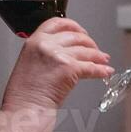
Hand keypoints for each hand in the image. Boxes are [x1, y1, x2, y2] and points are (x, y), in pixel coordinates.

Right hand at [0, 17, 114, 112]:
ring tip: (103, 60)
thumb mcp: (28, 62)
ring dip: (98, 56)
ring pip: (86, 51)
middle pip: (75, 36)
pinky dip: (101, 70)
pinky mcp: (69, 68)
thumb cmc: (24, 93)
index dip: (73, 26)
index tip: (81, 31)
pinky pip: (91, 67)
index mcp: (34, 41)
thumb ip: (43, 52)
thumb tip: (63, 51)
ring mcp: (58, 56)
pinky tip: (105, 72)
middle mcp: (46, 45)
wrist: (25, 108)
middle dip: (89, 43)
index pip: (56, 23)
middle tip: (95, 49)